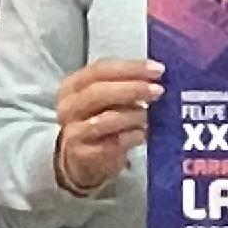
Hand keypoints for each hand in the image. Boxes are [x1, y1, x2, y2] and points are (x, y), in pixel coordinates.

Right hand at [50, 58, 160, 197]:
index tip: (158, 70)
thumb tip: (156, 77)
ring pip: (105, 119)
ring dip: (133, 115)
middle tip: (158, 91)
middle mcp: (68, 107)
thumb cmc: (99, 121)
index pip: (100, 70)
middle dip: (132, 89)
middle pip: (98, 92)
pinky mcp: (83, 154)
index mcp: (72, 86)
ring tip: (149, 116)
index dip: (130, 68)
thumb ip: (124, 85)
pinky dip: (131, 137)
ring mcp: (74, 131)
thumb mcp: (106, 99)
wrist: (81, 160)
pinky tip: (142, 135)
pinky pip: (112, 143)